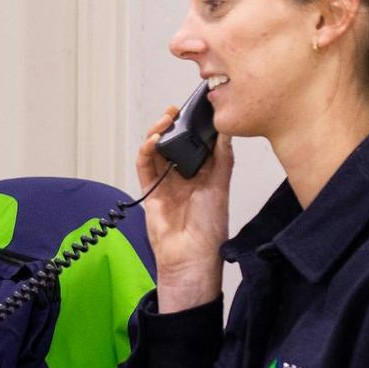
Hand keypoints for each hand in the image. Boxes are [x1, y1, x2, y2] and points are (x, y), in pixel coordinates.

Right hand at [135, 96, 232, 312]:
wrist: (193, 257)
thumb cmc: (209, 228)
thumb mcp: (221, 187)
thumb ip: (222, 160)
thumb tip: (224, 133)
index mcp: (201, 175)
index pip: (193, 144)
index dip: (192, 127)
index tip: (195, 110)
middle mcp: (181, 177)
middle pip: (172, 144)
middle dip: (172, 125)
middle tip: (175, 111)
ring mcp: (164, 183)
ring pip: (155, 152)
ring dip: (157, 134)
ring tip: (164, 121)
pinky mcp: (149, 192)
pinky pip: (144, 167)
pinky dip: (145, 152)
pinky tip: (152, 141)